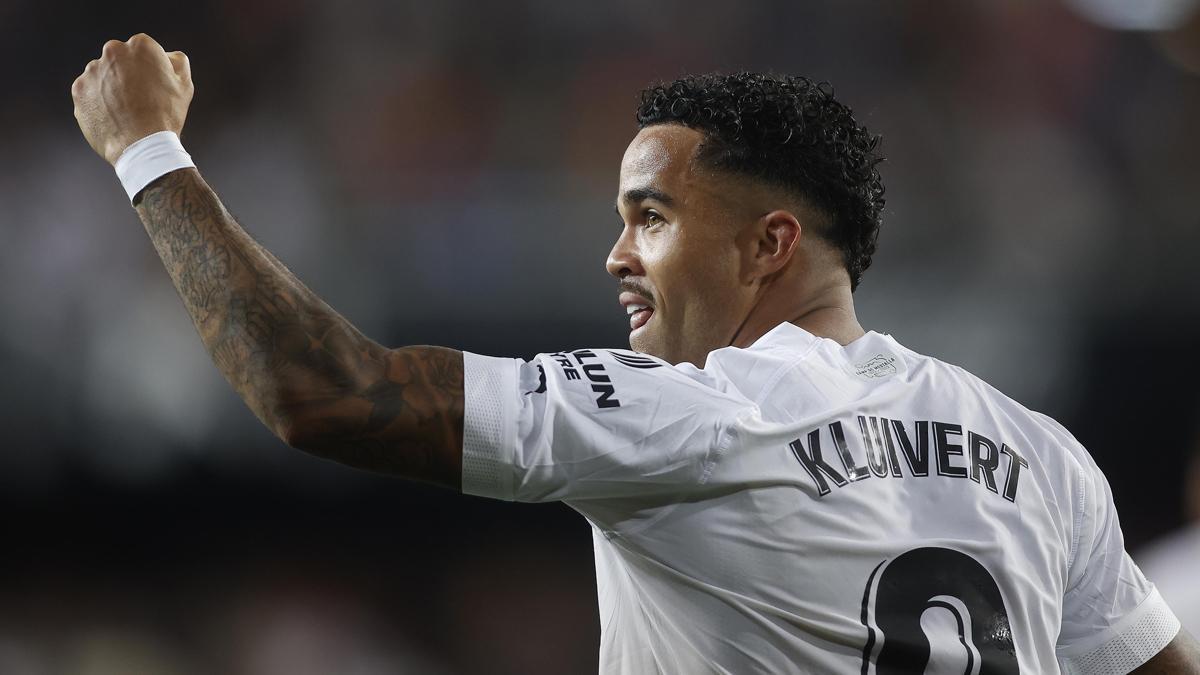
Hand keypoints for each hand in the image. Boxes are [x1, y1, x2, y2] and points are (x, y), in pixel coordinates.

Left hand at [71, 33, 192, 165]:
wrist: (141, 145)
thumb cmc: (165, 115)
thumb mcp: (184, 84)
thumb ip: (176, 61)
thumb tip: (168, 56)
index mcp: (140, 46)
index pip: (143, 50)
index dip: (150, 68)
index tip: (153, 85)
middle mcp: (113, 52)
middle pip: (120, 59)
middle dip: (127, 74)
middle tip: (140, 98)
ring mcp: (92, 70)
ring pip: (103, 75)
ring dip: (111, 87)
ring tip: (126, 110)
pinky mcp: (79, 89)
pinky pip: (89, 92)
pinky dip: (98, 101)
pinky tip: (113, 116)